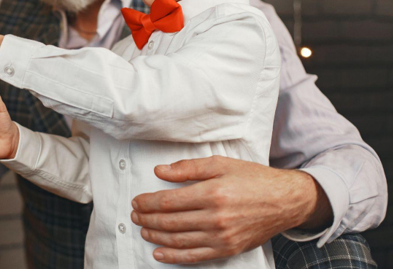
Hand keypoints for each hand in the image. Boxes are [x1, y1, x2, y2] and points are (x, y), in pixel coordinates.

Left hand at [130, 156, 330, 263]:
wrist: (286, 200)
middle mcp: (216, 218)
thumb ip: (188, 168)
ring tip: (143, 229)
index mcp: (212, 193)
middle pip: (170, 222)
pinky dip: (174, 257)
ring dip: (156, 236)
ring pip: (179, 240)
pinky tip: (159, 253)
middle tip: (135, 215)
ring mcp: (222, 237)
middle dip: (147, 219)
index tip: (137, 201)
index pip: (168, 201)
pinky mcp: (228, 249)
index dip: (148, 203)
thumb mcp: (221, 164)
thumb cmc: (253, 179)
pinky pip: (195, 257)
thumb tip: (160, 171)